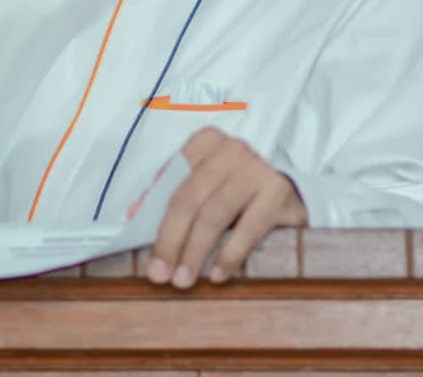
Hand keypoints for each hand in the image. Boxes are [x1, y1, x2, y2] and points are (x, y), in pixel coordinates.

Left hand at [147, 127, 307, 289]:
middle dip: (172, 240)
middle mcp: (232, 150)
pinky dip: (230, 254)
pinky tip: (217, 274)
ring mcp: (257, 168)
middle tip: (161, 274)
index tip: (148, 255)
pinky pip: (249, 228)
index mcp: (206, 143)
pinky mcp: (278, 191)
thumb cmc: (236, 194)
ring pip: (215, 214)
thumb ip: (169, 198)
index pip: (172, 181)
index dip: (155, 218)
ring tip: (184, 280)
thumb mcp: (202, 190)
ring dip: (196, 251)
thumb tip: (134, 217)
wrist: (289, 198)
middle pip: (190, 198)